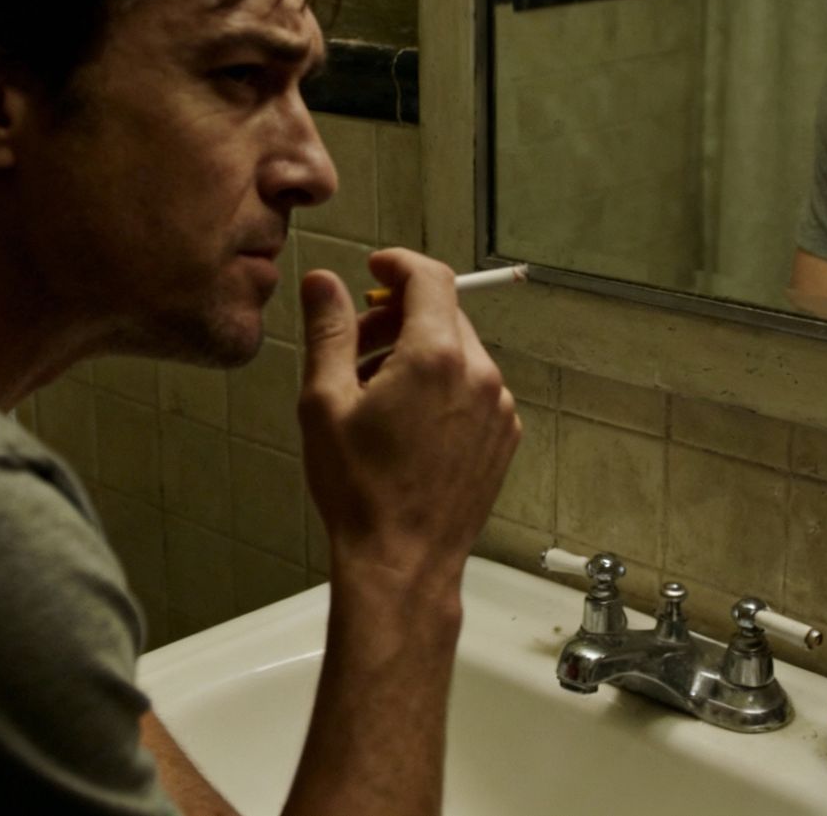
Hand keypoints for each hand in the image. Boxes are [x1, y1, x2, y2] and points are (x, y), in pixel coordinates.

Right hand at [298, 249, 519, 590]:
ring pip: (458, 352)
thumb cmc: (360, 492)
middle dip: (398, 315)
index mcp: (436, 357)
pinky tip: (404, 422)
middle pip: (443, 314)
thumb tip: (323, 284)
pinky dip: (442, 386)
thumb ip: (328, 331)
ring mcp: (498, 408)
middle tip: (355, 346)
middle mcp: (479, 375)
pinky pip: (473, 388)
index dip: (398, 264)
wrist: (401, 562)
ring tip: (373, 393)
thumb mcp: (324, 402)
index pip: (431, 277)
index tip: (374, 269)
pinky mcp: (503, 437)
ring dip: (418, 353)